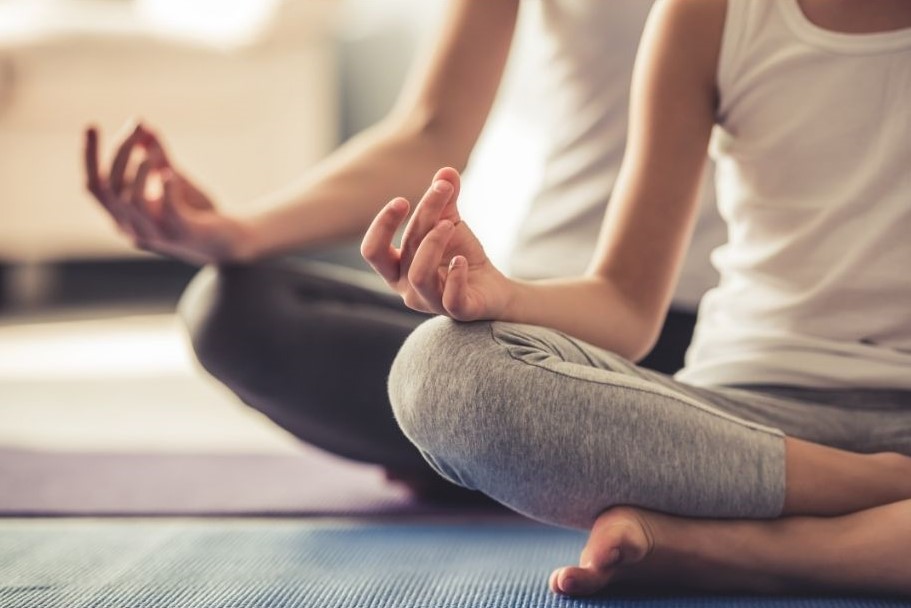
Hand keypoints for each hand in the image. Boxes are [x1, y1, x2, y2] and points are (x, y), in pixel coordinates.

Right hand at [84, 122, 251, 264]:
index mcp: (124, 217)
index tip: (92, 125)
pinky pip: (167, 211)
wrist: (231, 241)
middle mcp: (132, 229)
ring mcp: (156, 235)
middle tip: (137, 127)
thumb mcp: (174, 180)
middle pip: (110, 188)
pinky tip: (171, 173)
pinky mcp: (181, 235)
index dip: (89, 157)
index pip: (95, 187)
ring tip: (154, 150)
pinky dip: (167, 188)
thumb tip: (143, 126)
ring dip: (141, 169)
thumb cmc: (198, 212)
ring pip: (132, 200)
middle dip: (121, 152)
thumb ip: (157, 157)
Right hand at [361, 167, 513, 320]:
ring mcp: (431, 302)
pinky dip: (456, 276)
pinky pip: (451, 298)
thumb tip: (446, 170)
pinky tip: (462, 259)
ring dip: (434, 243)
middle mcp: (407, 289)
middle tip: (440, 192)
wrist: (492, 288)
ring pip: (419, 275)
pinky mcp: (457, 311)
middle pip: (404, 251)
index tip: (403, 201)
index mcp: (397, 268)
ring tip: (452, 224)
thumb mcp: (450, 223)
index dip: (382, 225)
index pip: (373, 251)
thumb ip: (445, 199)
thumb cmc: (460, 256)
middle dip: (421, 218)